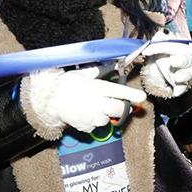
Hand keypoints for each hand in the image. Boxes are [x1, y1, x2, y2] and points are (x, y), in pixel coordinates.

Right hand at [24, 67, 145, 132]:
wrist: (49, 103)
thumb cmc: (65, 85)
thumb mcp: (82, 74)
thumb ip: (98, 71)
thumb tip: (110, 64)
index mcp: (98, 88)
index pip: (121, 92)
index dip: (133, 95)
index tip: (142, 97)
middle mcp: (99, 103)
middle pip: (120, 109)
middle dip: (122, 108)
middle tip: (117, 104)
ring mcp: (93, 116)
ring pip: (108, 118)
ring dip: (105, 115)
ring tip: (91, 107)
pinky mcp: (87, 126)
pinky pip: (96, 126)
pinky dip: (93, 121)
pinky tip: (84, 114)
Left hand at [141, 30, 191, 97]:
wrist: (173, 67)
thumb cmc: (166, 54)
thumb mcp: (162, 46)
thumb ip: (159, 40)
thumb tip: (157, 35)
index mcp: (181, 46)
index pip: (170, 45)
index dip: (158, 47)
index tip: (145, 51)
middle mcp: (187, 58)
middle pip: (186, 58)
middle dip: (181, 60)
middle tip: (173, 62)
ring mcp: (187, 71)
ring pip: (187, 73)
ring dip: (183, 75)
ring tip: (177, 78)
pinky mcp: (184, 83)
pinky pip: (183, 87)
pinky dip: (180, 89)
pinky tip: (175, 92)